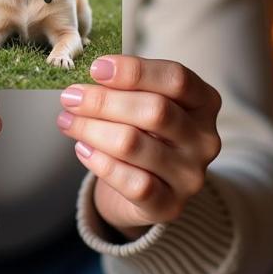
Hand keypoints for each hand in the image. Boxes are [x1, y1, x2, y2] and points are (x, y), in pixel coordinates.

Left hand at [56, 55, 221, 239]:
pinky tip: (82, 148)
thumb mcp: (142, 100)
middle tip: (70, 97)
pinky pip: (131, 183)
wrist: (149, 187)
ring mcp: (190, 175)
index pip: (176, 78)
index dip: (134, 71)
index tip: (96, 68)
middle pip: (155, 111)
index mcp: (204, 102)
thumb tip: (89, 75)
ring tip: (67, 120)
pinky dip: (100, 162)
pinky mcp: (170, 206)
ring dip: (91, 129)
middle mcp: (205, 139)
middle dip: (104, 101)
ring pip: (134, 145)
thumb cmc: (143, 130)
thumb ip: (124, 86)